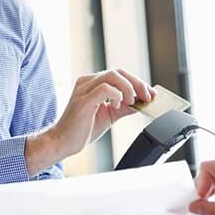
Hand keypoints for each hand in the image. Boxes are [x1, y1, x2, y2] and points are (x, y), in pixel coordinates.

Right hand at [26, 69, 152, 173]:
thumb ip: (124, 107)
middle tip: (148, 97)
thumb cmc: (82, 129)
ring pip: (113, 76)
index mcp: (92, 83)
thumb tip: (141, 103)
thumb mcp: (109, 115)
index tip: (151, 94)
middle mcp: (87, 82)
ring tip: (131, 102)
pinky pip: (105, 88)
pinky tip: (117, 106)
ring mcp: (84, 89)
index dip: (138, 82)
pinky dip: (116, 95)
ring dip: (128, 88)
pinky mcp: (83, 99)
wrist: (63, 142)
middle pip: (119, 72)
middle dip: (137, 83)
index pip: (120, 74)